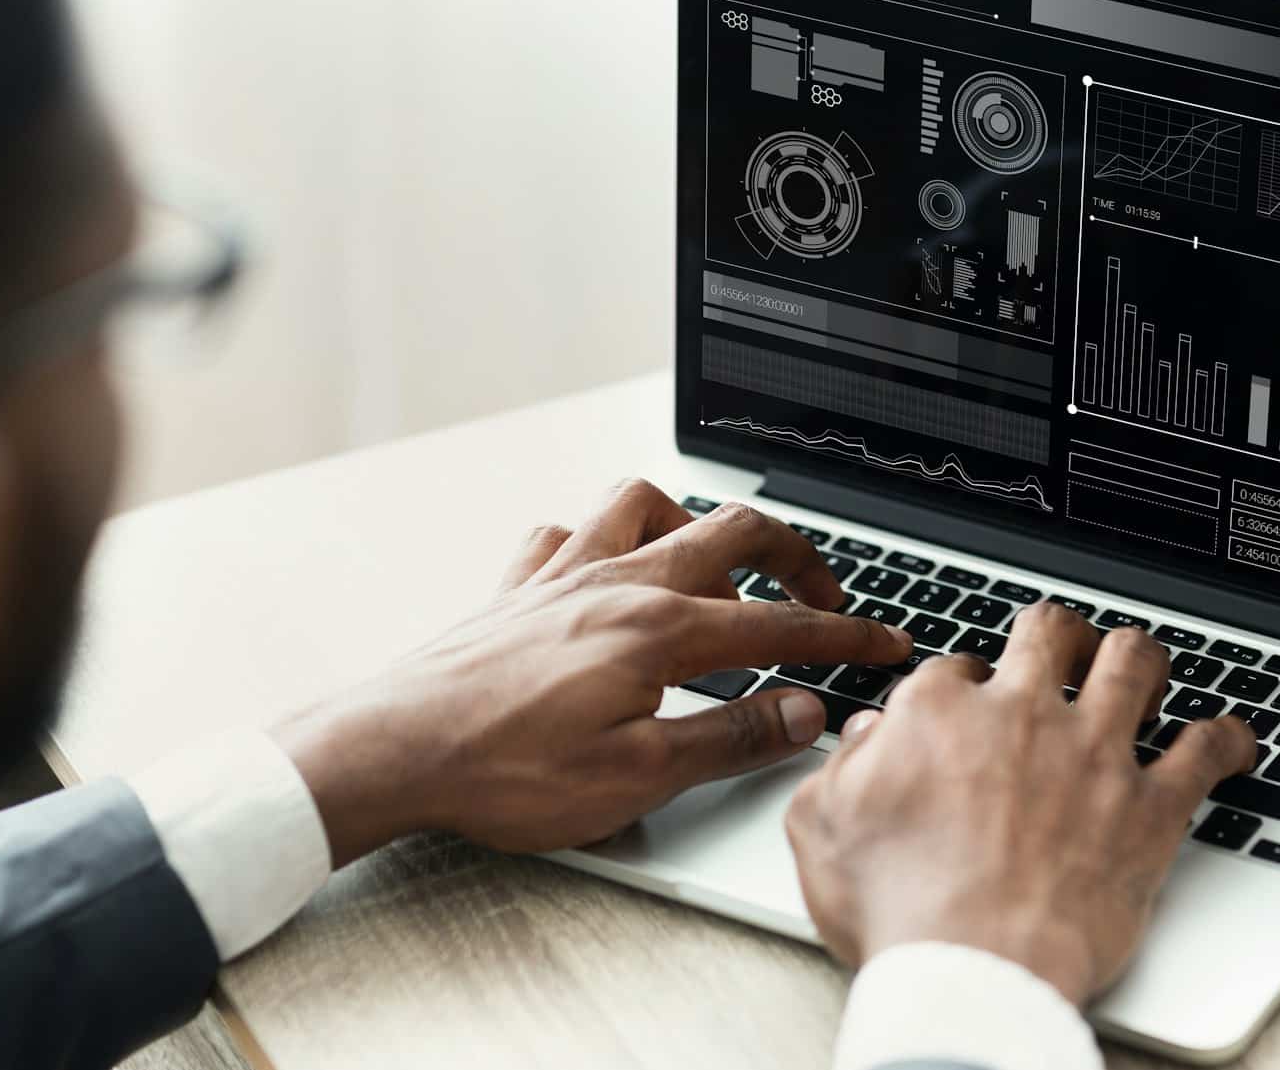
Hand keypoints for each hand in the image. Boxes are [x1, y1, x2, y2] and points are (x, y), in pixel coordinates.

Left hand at [273, 479, 913, 865]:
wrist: (394, 750)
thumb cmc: (504, 771)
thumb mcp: (638, 777)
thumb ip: (732, 738)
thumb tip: (804, 711)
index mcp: (659, 629)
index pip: (780, 621)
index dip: (845, 634)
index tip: (885, 644)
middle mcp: (618, 582)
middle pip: (733, 531)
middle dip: (797, 556)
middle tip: (826, 594)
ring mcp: (564, 574)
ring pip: (647, 501)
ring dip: (695, 521)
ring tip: (717, 564)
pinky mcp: (519, 587)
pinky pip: (569, 530)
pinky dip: (602, 536)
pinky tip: (608, 569)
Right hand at [785, 602, 1256, 1003]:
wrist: (977, 971)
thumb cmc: (901, 912)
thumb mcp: (823, 830)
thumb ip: (841, 770)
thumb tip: (866, 738)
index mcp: (940, 713)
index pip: (958, 668)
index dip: (967, 686)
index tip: (972, 707)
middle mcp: (1023, 715)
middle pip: (1051, 633)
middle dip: (1058, 634)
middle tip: (1063, 649)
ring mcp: (1094, 754)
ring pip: (1133, 662)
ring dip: (1138, 657)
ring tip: (1141, 663)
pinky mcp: (1151, 807)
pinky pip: (1207, 751)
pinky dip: (1227, 740)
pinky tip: (1234, 739)